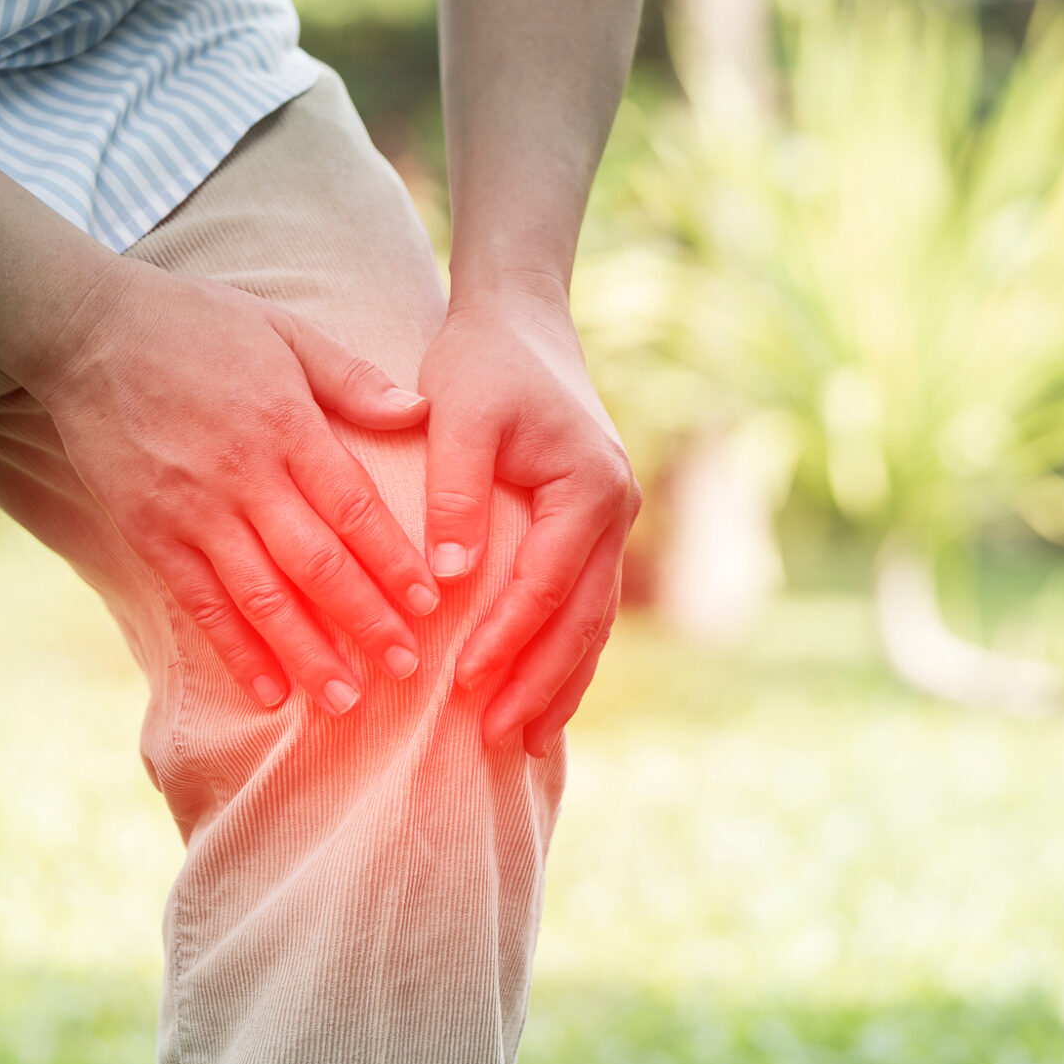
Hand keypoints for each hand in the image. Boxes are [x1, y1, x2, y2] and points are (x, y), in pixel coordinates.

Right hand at [29, 258, 442, 711]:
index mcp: (288, 427)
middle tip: (407, 670)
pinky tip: (269, 692)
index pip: (354, 508)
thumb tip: (420, 412)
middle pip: (317, 564)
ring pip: (261, 597)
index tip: (431, 606)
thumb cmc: (197, 324)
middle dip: (366, 622)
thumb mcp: (286, 331)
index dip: (394, 562)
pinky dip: (236, 651)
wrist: (86, 329)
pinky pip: (200, 603)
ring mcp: (193, 512)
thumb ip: (352, 378)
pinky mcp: (148, 533)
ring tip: (347, 701)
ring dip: (308, 653)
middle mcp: (244, 478)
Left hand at [417, 275, 641, 754]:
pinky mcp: (593, 530)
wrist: (522, 321)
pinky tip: (541, 696)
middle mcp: (614, 512)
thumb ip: (454, 493)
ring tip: (526, 743)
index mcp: (588, 487)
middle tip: (497, 738)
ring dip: (562, 684)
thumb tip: (449, 579)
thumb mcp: (457, 414)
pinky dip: (566, 656)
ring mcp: (612, 524)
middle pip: (583, 620)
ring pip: (593, 623)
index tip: (461, 683)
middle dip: (542, 684)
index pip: (546, 583)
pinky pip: (586, 607)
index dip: (506, 638)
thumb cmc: (483, 361)